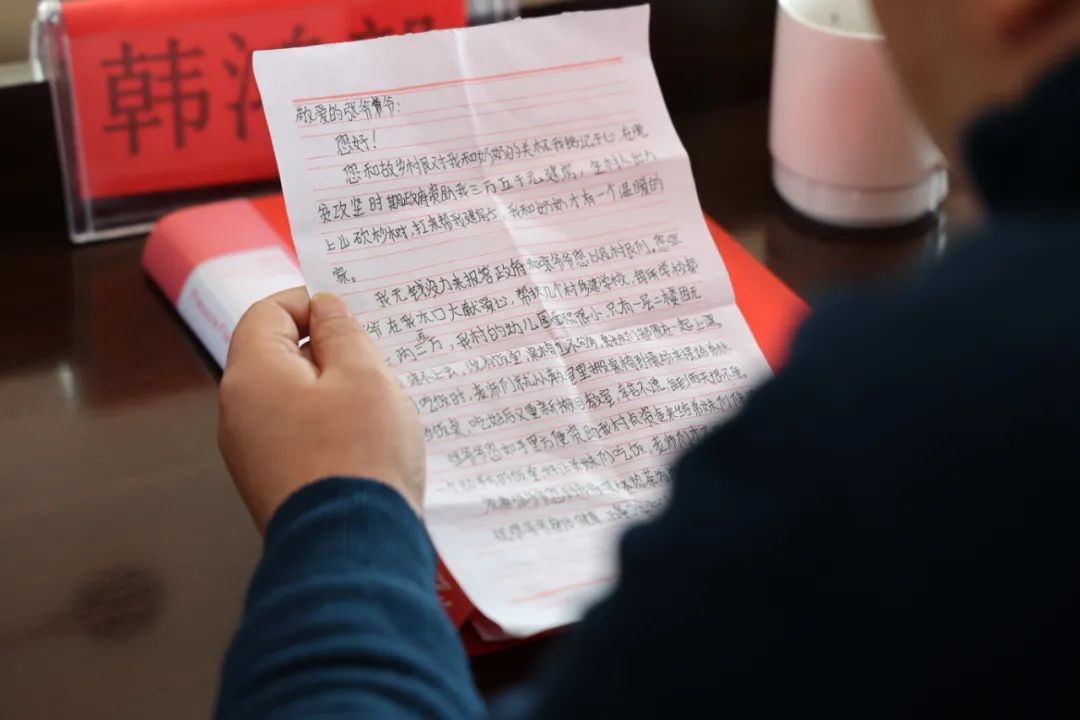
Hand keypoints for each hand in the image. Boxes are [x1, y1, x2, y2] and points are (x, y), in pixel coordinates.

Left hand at [218, 288, 425, 532]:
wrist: (351, 549)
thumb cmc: (359, 456)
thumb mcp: (364, 375)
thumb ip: (342, 332)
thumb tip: (325, 311)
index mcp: (252, 375)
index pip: (268, 313)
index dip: (309, 303)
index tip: (350, 315)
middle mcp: (238, 413)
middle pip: (276, 356)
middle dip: (326, 351)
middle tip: (374, 361)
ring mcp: (250, 454)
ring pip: (290, 399)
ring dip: (331, 392)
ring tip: (377, 407)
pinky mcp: (271, 485)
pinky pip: (296, 437)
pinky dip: (327, 428)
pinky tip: (365, 444)